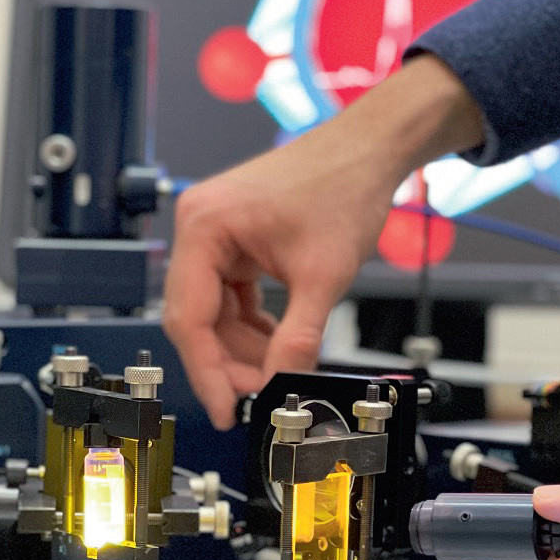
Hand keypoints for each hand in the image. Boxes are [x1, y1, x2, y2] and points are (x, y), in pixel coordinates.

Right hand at [162, 54, 483, 428]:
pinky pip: (230, 300)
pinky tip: (277, 344)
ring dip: (243, 349)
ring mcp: (213, 236)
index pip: (189, 319)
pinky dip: (252, 327)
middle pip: (196, 319)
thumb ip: (297, 339)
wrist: (370, 148)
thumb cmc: (344, 185)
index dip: (206, 373)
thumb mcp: (322, 275)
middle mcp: (198, 228)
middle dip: (227, 363)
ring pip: (214, 315)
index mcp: (204, 227)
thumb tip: (281, 386)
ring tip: (276, 371)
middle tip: (257, 398)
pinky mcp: (232, 243)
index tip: (225, 411)